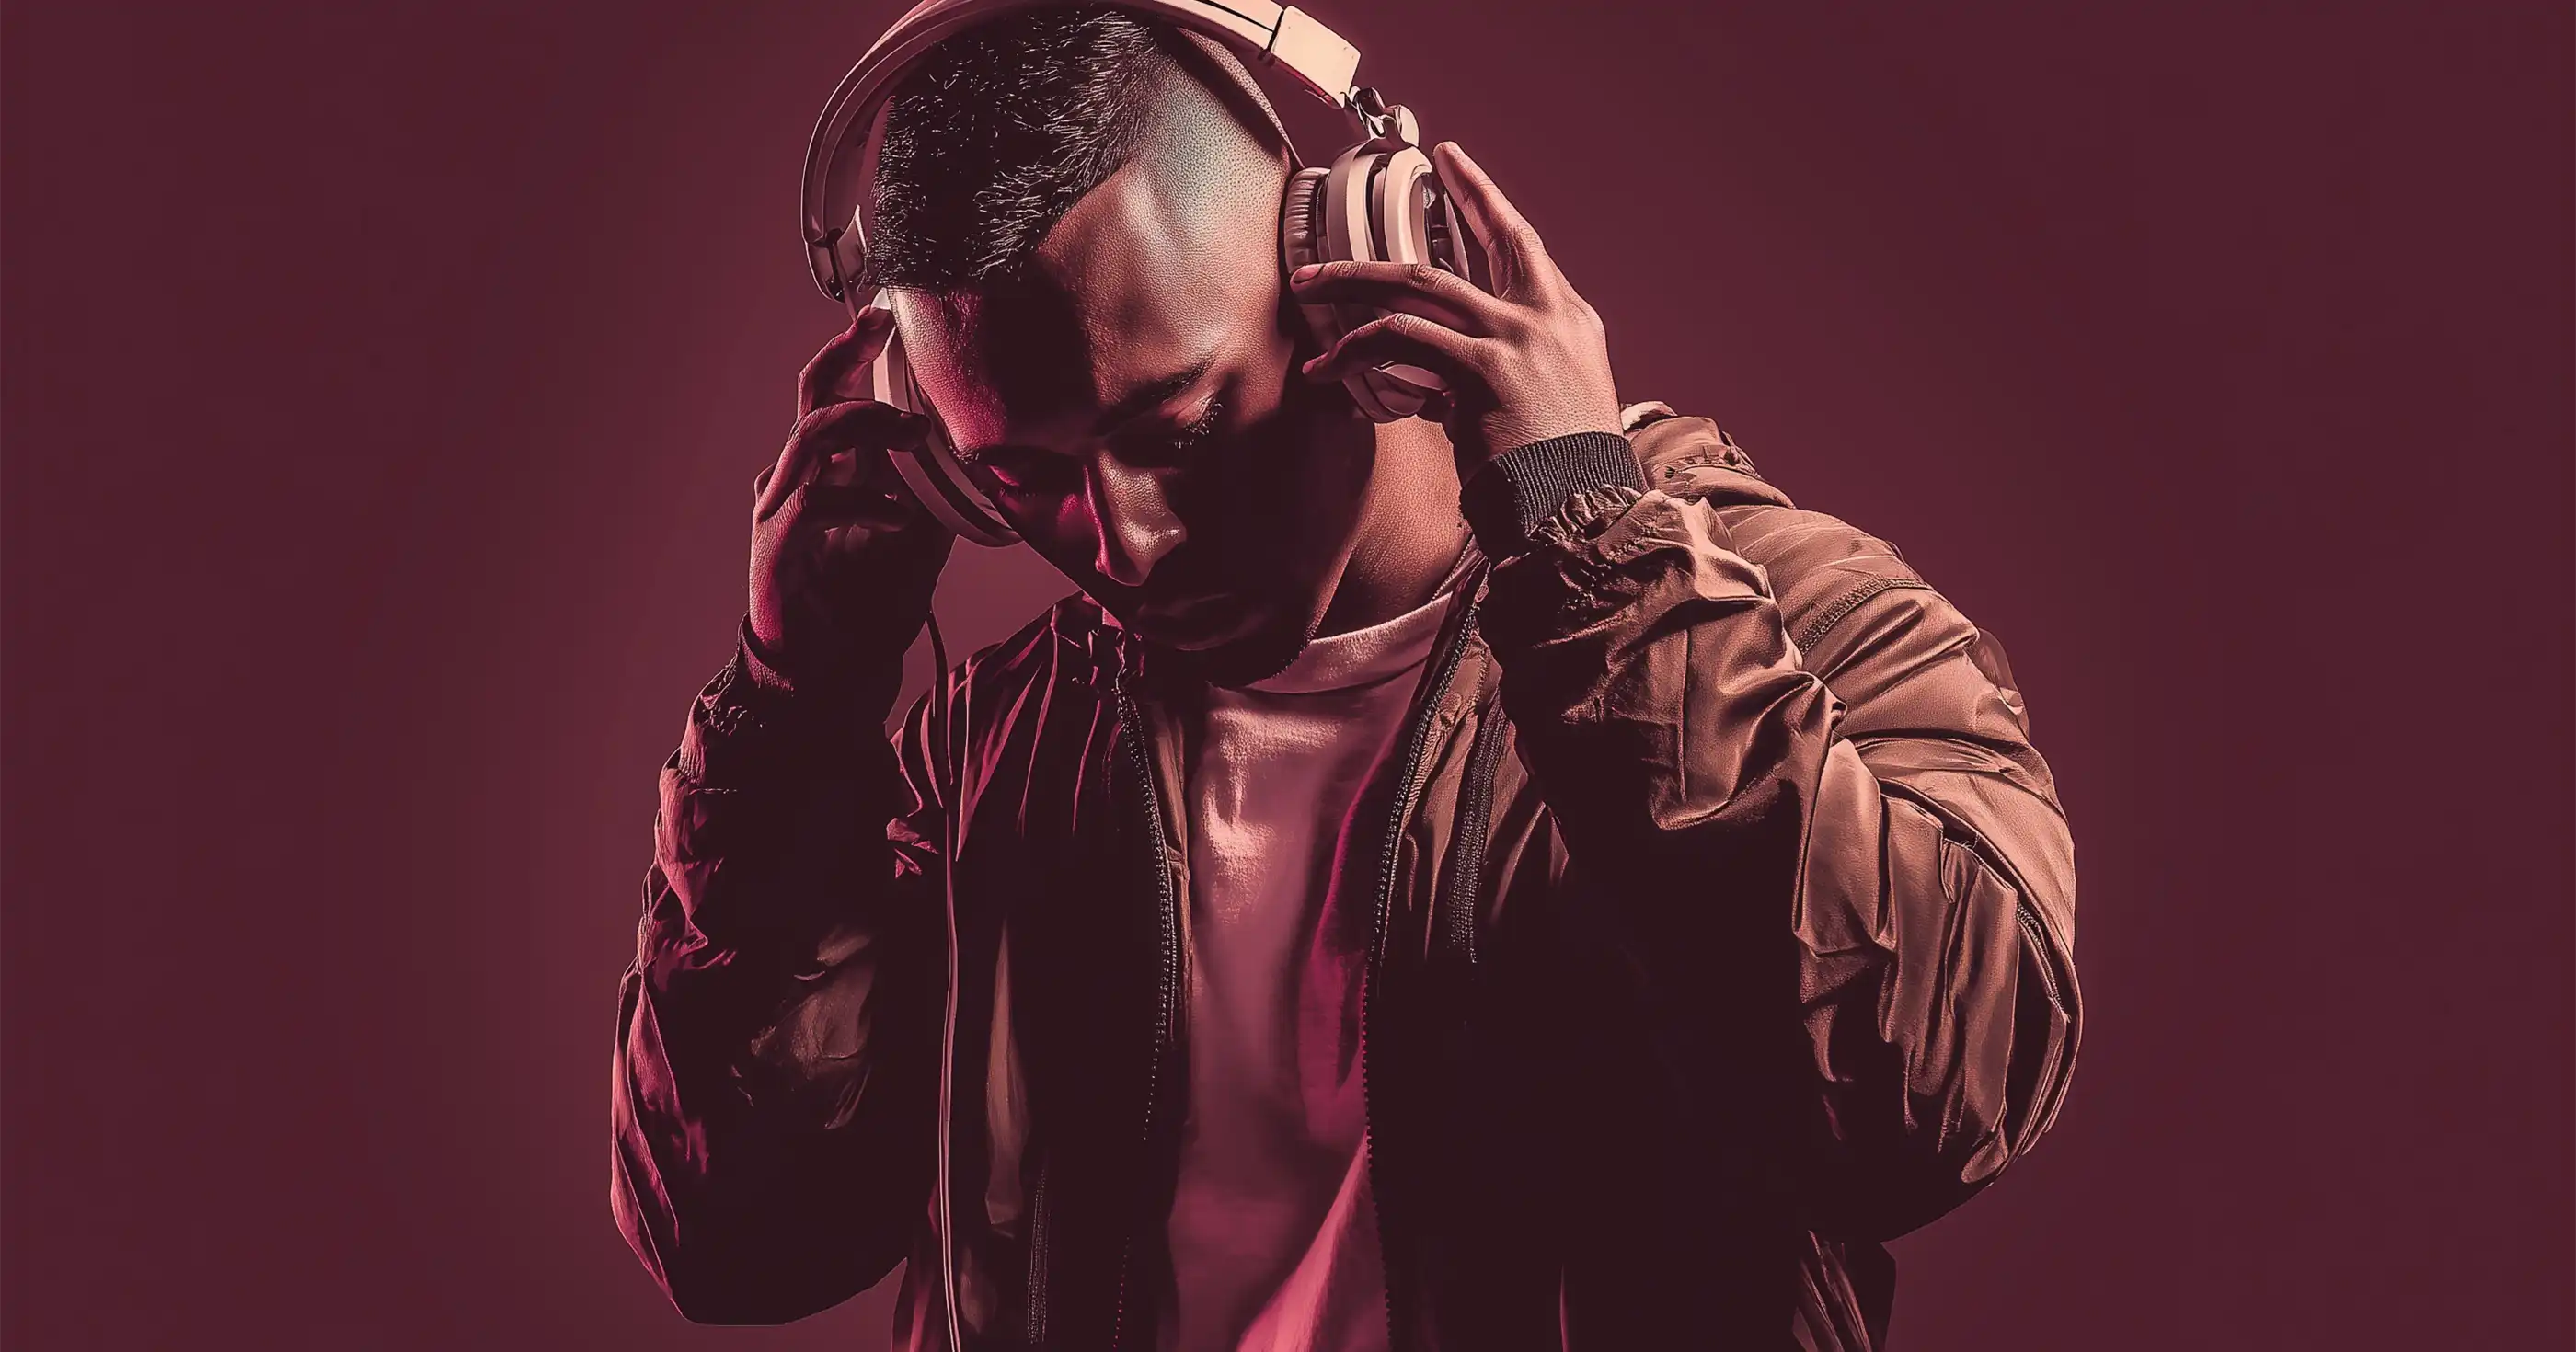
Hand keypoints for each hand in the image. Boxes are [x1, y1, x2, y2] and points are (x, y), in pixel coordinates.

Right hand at [746, 307, 953, 685]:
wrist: (834, 677)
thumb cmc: (868, 610)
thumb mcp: (921, 541)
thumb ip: (935, 495)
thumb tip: (971, 457)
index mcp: (830, 474)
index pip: (833, 396)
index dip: (852, 353)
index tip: (885, 319)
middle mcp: (800, 483)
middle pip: (813, 399)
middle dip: (847, 356)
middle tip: (882, 330)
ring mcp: (782, 512)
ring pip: (811, 438)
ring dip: (865, 423)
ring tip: (912, 431)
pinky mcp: (777, 549)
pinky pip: (815, 505)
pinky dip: (862, 502)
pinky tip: (898, 517)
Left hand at [1288, 140, 1621, 470]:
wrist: (1584, 509)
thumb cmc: (1561, 472)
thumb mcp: (1543, 407)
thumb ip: (1493, 377)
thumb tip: (1433, 387)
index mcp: (1569, 321)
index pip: (1518, 243)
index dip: (1482, 200)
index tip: (1453, 164)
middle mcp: (1547, 318)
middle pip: (1464, 250)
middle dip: (1411, 222)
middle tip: (1364, 212)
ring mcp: (1516, 339)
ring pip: (1418, 286)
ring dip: (1355, 283)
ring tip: (1311, 286)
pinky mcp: (1484, 369)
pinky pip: (1404, 341)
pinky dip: (1359, 349)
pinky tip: (1330, 368)